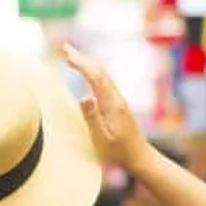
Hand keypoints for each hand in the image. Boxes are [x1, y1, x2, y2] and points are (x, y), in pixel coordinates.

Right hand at [63, 44, 148, 170]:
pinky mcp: (118, 104)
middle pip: (100, 71)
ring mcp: (118, 100)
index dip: (82, 64)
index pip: (96, 77)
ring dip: (88, 63)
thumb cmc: (119, 153)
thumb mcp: (103, 140)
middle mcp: (117, 98)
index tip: (67, 55)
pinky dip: (93, 72)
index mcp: (112, 105)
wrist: (140, 158)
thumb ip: (92, 119)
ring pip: (103, 75)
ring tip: (72, 56)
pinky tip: (87, 72)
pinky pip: (104, 82)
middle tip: (65, 48)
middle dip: (83, 58)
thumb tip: (83, 98)